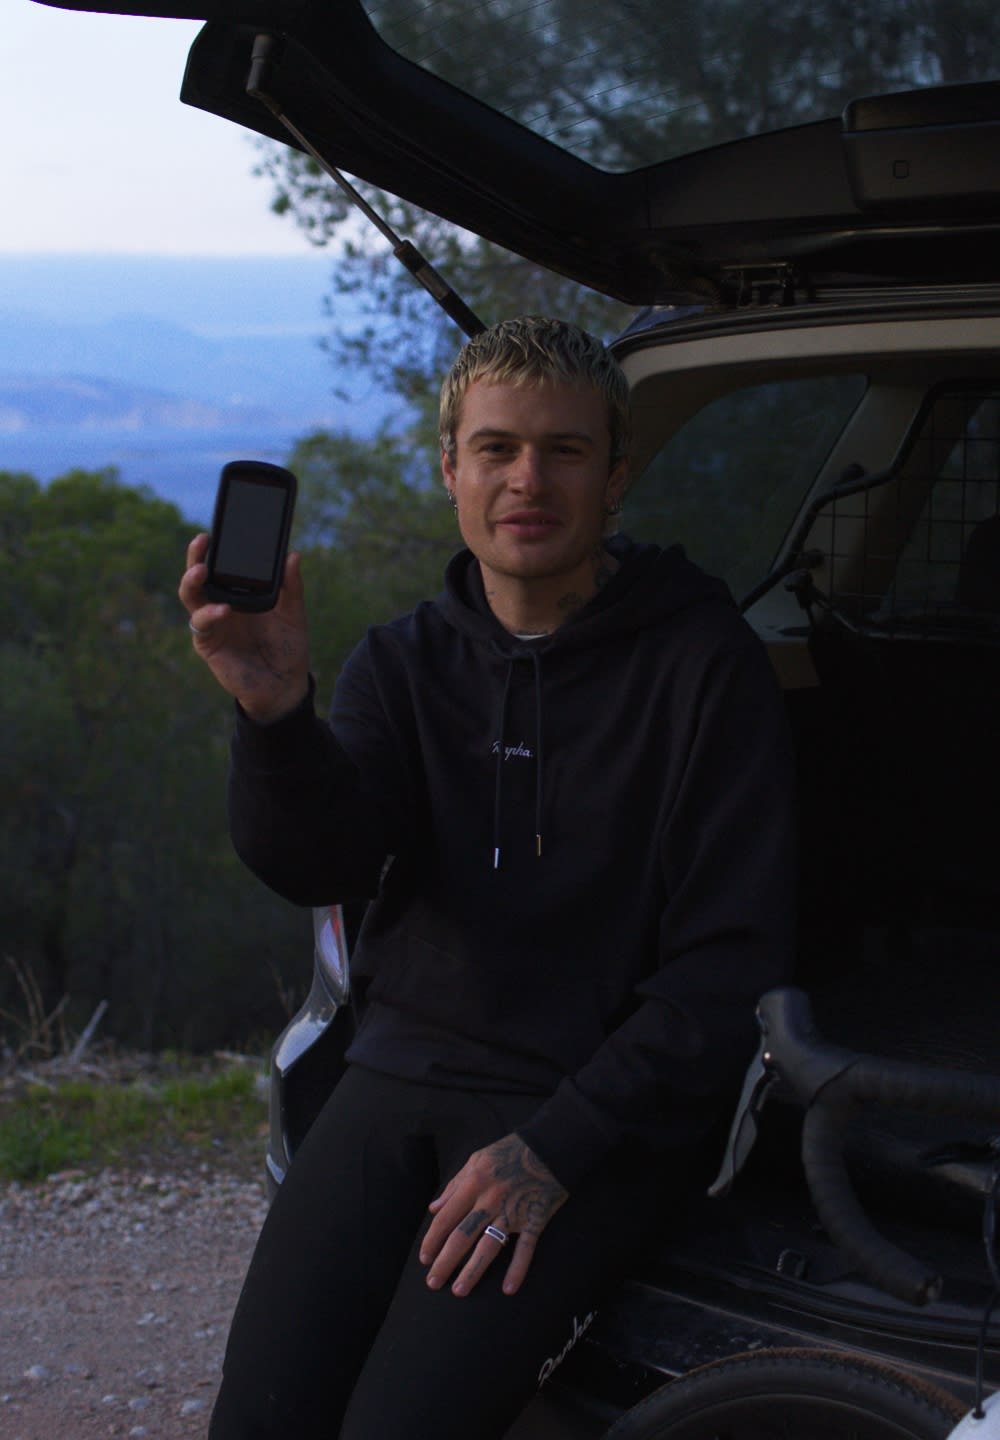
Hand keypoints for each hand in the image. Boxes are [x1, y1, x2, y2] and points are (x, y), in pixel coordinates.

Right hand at [178, 533, 309, 722]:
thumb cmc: (287, 648)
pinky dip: (209, 615)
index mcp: (238, 593)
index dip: (216, 548)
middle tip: (202, 540)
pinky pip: (201, 625)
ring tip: (202, 569)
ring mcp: (212, 623)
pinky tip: (223, 609)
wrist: (285, 686)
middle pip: (198, 575)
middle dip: (196, 556)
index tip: (219, 529)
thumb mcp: (293, 613)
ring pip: (191, 596)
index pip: (221, 565)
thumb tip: (293, 555)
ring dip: (192, 581)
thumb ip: (291, 586)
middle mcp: (220, 604)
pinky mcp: (208, 644)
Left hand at [419, 1135, 567, 1297]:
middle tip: (433, 1282)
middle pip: (462, 1236)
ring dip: (472, 1271)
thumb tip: (433, 1208)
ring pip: (489, 1246)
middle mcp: (490, 1200)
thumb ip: (454, 1185)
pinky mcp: (535, 1220)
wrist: (550, 1146)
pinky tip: (508, 1289)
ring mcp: (513, 1212)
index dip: (432, 1240)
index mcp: (474, 1183)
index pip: (446, 1218)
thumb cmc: (510, 1152)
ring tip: (459, 1291)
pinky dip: (517, 1269)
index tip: (424, 1258)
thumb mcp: (477, 1159)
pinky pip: (525, 1248)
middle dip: (445, 1262)